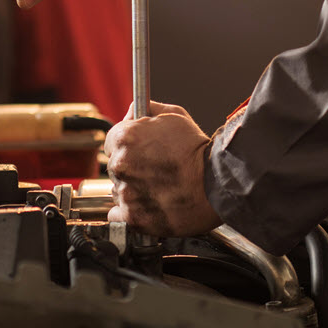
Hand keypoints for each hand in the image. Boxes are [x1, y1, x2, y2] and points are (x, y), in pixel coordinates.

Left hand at [103, 102, 222, 235]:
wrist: (216, 185)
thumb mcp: (176, 116)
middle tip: (154, 171)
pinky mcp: (132, 217)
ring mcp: (125, 192)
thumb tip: (134, 110)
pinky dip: (130, 212)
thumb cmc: (198, 151)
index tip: (140, 152)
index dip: (127, 146)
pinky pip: (119, 215)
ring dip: (132, 190)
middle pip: (115, 167)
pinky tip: (148, 205)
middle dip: (131, 168)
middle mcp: (121, 164)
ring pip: (119, 190)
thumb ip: (149, 109)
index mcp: (126, 137)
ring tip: (158, 188)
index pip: (111, 142)